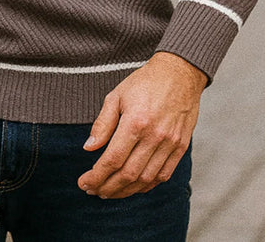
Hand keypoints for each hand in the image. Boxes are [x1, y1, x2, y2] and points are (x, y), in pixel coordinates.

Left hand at [78, 52, 206, 198]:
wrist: (179, 73)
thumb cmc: (145, 82)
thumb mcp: (117, 95)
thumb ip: (103, 123)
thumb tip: (89, 147)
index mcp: (135, 122)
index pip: (112, 159)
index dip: (96, 176)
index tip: (84, 182)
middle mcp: (154, 136)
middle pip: (128, 174)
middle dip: (107, 187)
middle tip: (94, 191)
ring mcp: (170, 143)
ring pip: (145, 179)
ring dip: (125, 191)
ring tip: (110, 192)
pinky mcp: (181, 146)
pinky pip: (163, 175)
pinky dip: (147, 185)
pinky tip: (134, 186)